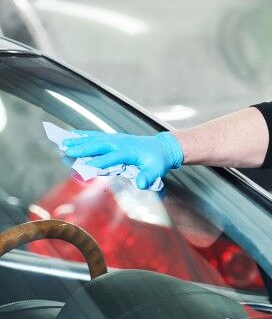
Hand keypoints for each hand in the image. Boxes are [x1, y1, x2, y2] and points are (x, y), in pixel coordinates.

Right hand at [62, 131, 182, 189]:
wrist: (162, 147)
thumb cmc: (158, 160)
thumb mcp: (157, 170)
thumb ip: (149, 176)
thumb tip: (141, 183)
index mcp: (130, 151)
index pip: (113, 157)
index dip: (101, 162)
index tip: (86, 168)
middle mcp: (121, 143)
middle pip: (100, 145)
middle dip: (83, 148)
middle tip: (66, 150)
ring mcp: (116, 139)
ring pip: (95, 138)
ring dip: (79, 140)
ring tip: (62, 142)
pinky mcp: (113, 138)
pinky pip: (96, 136)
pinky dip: (82, 135)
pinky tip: (70, 135)